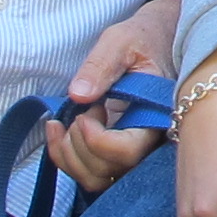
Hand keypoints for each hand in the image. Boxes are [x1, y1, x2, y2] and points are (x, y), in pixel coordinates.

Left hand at [47, 0, 177, 194]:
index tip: (85, 112)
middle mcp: (146, 140)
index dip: (99, 142)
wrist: (159, 40)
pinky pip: (88, 171)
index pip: (129, 152)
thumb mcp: (121, 40)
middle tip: (79, 112)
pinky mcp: (113, 149)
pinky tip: (56, 128)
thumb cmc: (144, 37)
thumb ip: (101, 64)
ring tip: (63, 123)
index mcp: (156, 116)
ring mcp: (129, 148)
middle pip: (109, 172)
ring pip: (96, 179)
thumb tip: (78, 95)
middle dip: (79, 146)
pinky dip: (63, 157)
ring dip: (68, 156)